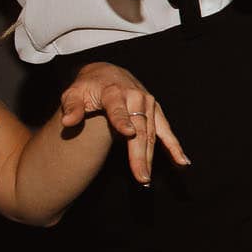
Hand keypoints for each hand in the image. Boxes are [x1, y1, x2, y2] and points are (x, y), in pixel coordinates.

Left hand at [60, 63, 187, 184]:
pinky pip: (166, 130)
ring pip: (151, 134)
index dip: (122, 121)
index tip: (128, 134)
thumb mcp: (73, 93)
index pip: (118, 109)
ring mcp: (149, 104)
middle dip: (140, 154)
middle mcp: (136, 97)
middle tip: (140, 176)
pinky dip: (174, 145)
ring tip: (146, 177)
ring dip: (151, 156)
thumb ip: (71, 107)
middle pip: (139, 129)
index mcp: (114, 92)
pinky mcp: (156, 111)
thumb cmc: (88, 88)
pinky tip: (182, 160)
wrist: (107, 74)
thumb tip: (68, 121)